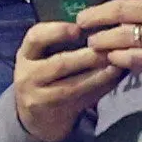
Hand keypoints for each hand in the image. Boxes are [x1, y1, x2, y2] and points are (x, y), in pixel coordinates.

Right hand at [12, 19, 123, 141]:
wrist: (33, 117)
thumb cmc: (42, 76)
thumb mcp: (40, 57)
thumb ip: (58, 42)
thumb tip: (94, 24)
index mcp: (25, 55)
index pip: (35, 38)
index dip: (56, 31)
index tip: (78, 28)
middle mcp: (28, 76)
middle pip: (59, 64)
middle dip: (87, 56)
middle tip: (109, 47)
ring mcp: (41, 98)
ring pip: (73, 86)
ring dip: (99, 75)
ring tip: (116, 64)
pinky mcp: (57, 114)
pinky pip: (83, 100)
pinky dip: (100, 89)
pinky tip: (114, 80)